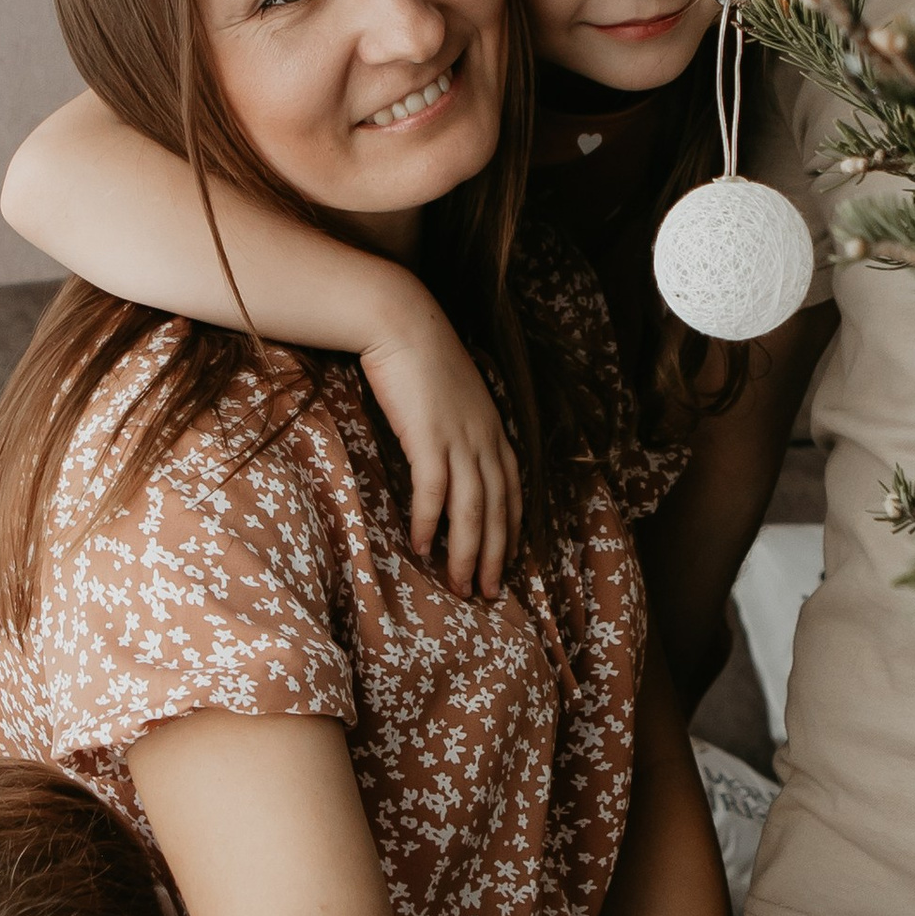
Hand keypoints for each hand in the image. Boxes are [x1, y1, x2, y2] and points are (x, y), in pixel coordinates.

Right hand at [357, 300, 523, 598]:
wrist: (401, 321)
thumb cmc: (420, 358)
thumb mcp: (452, 397)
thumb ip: (459, 428)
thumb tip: (447, 458)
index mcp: (495, 430)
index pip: (513, 492)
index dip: (513, 532)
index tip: (509, 563)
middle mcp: (485, 439)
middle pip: (498, 511)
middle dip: (496, 558)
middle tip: (489, 595)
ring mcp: (460, 439)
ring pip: (472, 510)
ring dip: (467, 554)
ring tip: (461, 587)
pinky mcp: (429, 436)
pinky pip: (434, 491)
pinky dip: (429, 522)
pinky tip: (421, 547)